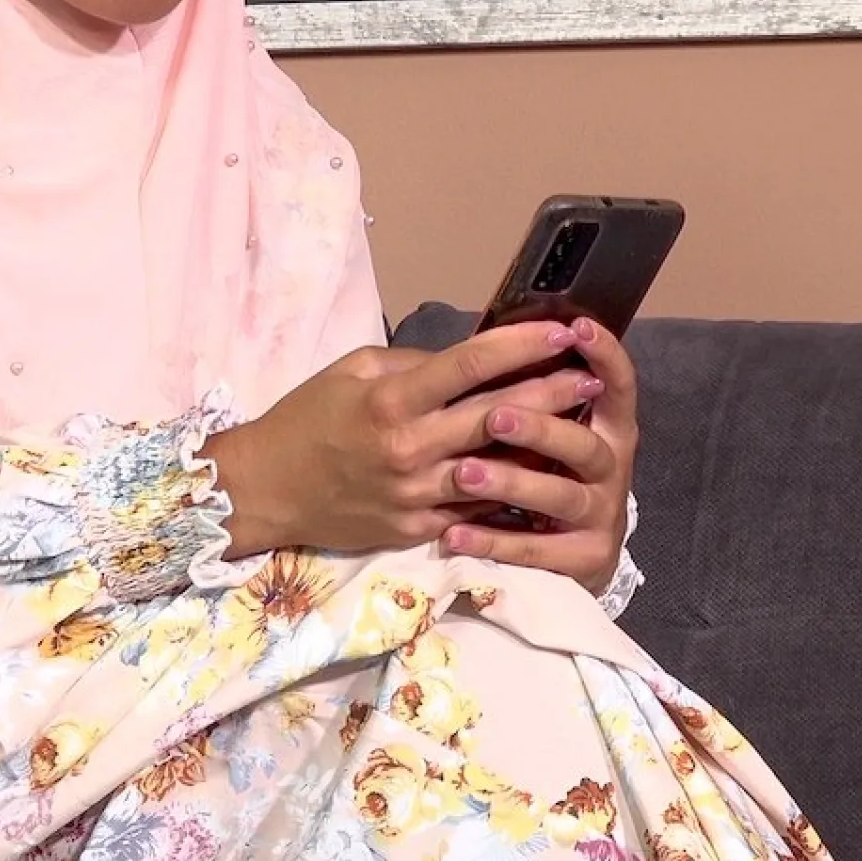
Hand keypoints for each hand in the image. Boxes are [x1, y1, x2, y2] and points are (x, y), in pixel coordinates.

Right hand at [202, 321, 596, 557]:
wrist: (268, 489)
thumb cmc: (306, 419)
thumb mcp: (351, 370)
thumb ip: (411, 363)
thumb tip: (464, 360)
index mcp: (391, 401)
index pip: (470, 365)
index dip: (522, 345)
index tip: (562, 330)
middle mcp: (410, 449)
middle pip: (498, 416)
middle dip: (552, 392)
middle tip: (593, 373)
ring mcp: (418, 496)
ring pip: (498, 468)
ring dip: (544, 444)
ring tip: (583, 423)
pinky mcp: (419, 530)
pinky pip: (478, 508)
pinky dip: (513, 488)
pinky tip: (545, 474)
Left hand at [439, 317, 637, 595]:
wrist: (572, 552)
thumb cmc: (545, 467)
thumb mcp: (544, 426)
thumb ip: (525, 389)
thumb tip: (480, 339)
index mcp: (608, 427)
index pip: (618, 385)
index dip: (604, 356)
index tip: (576, 328)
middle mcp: (611, 468)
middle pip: (583, 445)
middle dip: (540, 429)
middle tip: (495, 417)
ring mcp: (600, 516)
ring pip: (559, 497)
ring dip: (511, 483)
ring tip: (464, 473)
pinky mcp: (583, 560)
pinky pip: (536, 551)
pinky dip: (493, 542)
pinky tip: (453, 533)